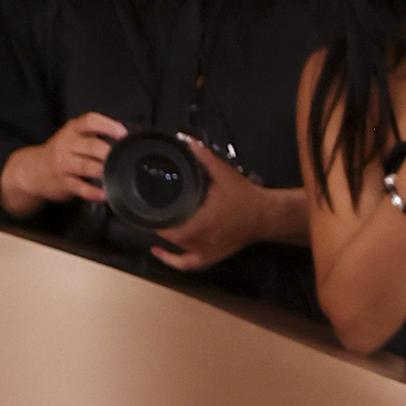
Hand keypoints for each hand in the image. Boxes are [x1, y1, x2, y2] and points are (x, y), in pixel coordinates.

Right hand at [0, 111, 125, 214]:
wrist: (35, 169)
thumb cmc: (64, 152)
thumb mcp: (76, 137)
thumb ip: (99, 134)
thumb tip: (132, 132)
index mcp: (74, 129)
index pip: (90, 120)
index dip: (108, 125)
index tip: (123, 133)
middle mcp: (68, 143)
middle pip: (92, 145)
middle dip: (109, 152)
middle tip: (123, 158)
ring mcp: (65, 164)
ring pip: (87, 166)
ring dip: (104, 171)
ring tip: (116, 174)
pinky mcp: (64, 183)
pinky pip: (82, 188)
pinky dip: (95, 192)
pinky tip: (106, 193)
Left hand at [150, 141, 279, 272]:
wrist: (264, 215)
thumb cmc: (245, 197)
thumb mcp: (223, 173)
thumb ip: (204, 157)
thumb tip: (189, 142)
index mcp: (201, 221)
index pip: (169, 224)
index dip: (152, 219)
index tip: (141, 209)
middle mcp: (202, 239)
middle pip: (169, 236)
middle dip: (156, 225)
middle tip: (143, 213)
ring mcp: (206, 250)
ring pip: (176, 249)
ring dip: (163, 238)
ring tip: (151, 225)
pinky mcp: (212, 255)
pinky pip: (188, 263)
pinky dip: (173, 261)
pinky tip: (160, 253)